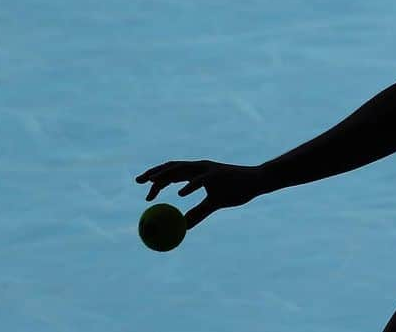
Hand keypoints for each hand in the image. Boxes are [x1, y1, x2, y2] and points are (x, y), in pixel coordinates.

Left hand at [135, 160, 263, 229]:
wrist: (257, 181)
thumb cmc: (237, 190)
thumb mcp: (214, 204)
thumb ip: (198, 213)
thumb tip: (182, 227)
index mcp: (198, 172)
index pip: (172, 172)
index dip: (156, 177)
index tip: (143, 187)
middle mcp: (200, 167)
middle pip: (171, 167)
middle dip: (153, 173)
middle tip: (138, 182)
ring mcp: (208, 169)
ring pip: (181, 169)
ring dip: (165, 175)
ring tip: (151, 183)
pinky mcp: (217, 174)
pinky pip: (200, 180)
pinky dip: (189, 185)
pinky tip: (180, 194)